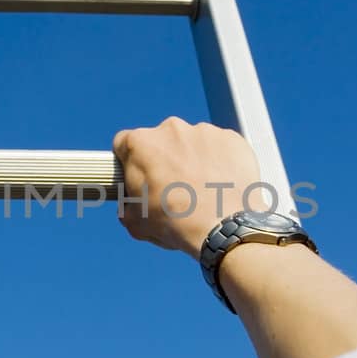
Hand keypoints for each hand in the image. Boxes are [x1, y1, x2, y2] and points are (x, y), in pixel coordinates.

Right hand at [113, 117, 261, 257]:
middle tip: (174, 188)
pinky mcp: (231, 139)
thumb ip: (128, 205)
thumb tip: (131, 206)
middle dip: (165, 160)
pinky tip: (222, 185)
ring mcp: (204, 131)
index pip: (125, 144)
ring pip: (192, 143)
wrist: (223, 228)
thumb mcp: (135, 222)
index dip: (130, 162)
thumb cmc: (176, 223)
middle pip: (162, 141)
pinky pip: (220, 147)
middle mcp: (171, 129)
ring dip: (193, 160)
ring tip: (203, 190)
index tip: (139, 177)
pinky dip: (220, 162)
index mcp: (141, 144)